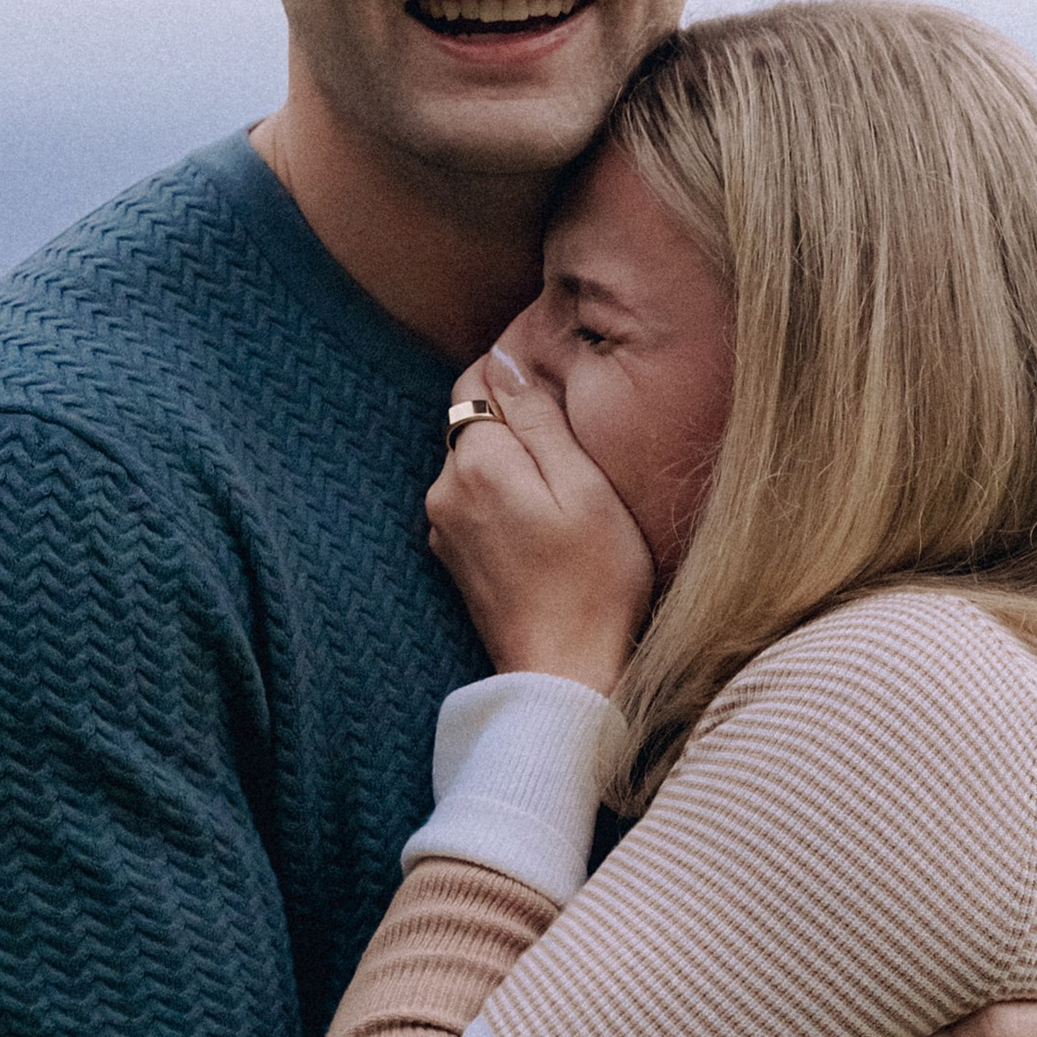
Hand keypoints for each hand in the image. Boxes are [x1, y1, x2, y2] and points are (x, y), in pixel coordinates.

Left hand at [428, 352, 653, 691]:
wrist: (565, 674)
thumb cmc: (594, 581)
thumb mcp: (585, 487)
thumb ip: (540, 419)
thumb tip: (507, 362)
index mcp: (477, 463)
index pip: (476, 381)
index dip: (516, 377)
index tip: (558, 395)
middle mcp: (444, 490)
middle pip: (471, 423)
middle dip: (515, 423)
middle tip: (572, 452)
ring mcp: (442, 528)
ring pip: (473, 464)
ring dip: (510, 466)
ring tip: (562, 496)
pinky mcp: (451, 558)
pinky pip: (473, 503)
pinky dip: (502, 501)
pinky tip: (542, 529)